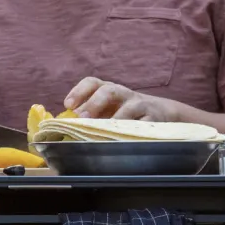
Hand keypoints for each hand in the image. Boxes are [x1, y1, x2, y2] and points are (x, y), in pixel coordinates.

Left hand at [64, 77, 179, 121]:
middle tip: (82, 118)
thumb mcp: (107, 110)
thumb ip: (88, 116)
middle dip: (94, 103)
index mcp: (108, 90)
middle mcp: (123, 94)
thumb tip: (63, 127)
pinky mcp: (153, 119)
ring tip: (104, 131)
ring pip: (129, 107)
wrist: (160, 112)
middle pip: (109, 91)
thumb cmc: (125, 113)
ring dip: (115, 119)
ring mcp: (140, 105)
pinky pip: (144, 124)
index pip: (93, 83)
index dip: (79, 91)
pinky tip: (123, 141)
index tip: (68, 105)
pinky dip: (134, 132)